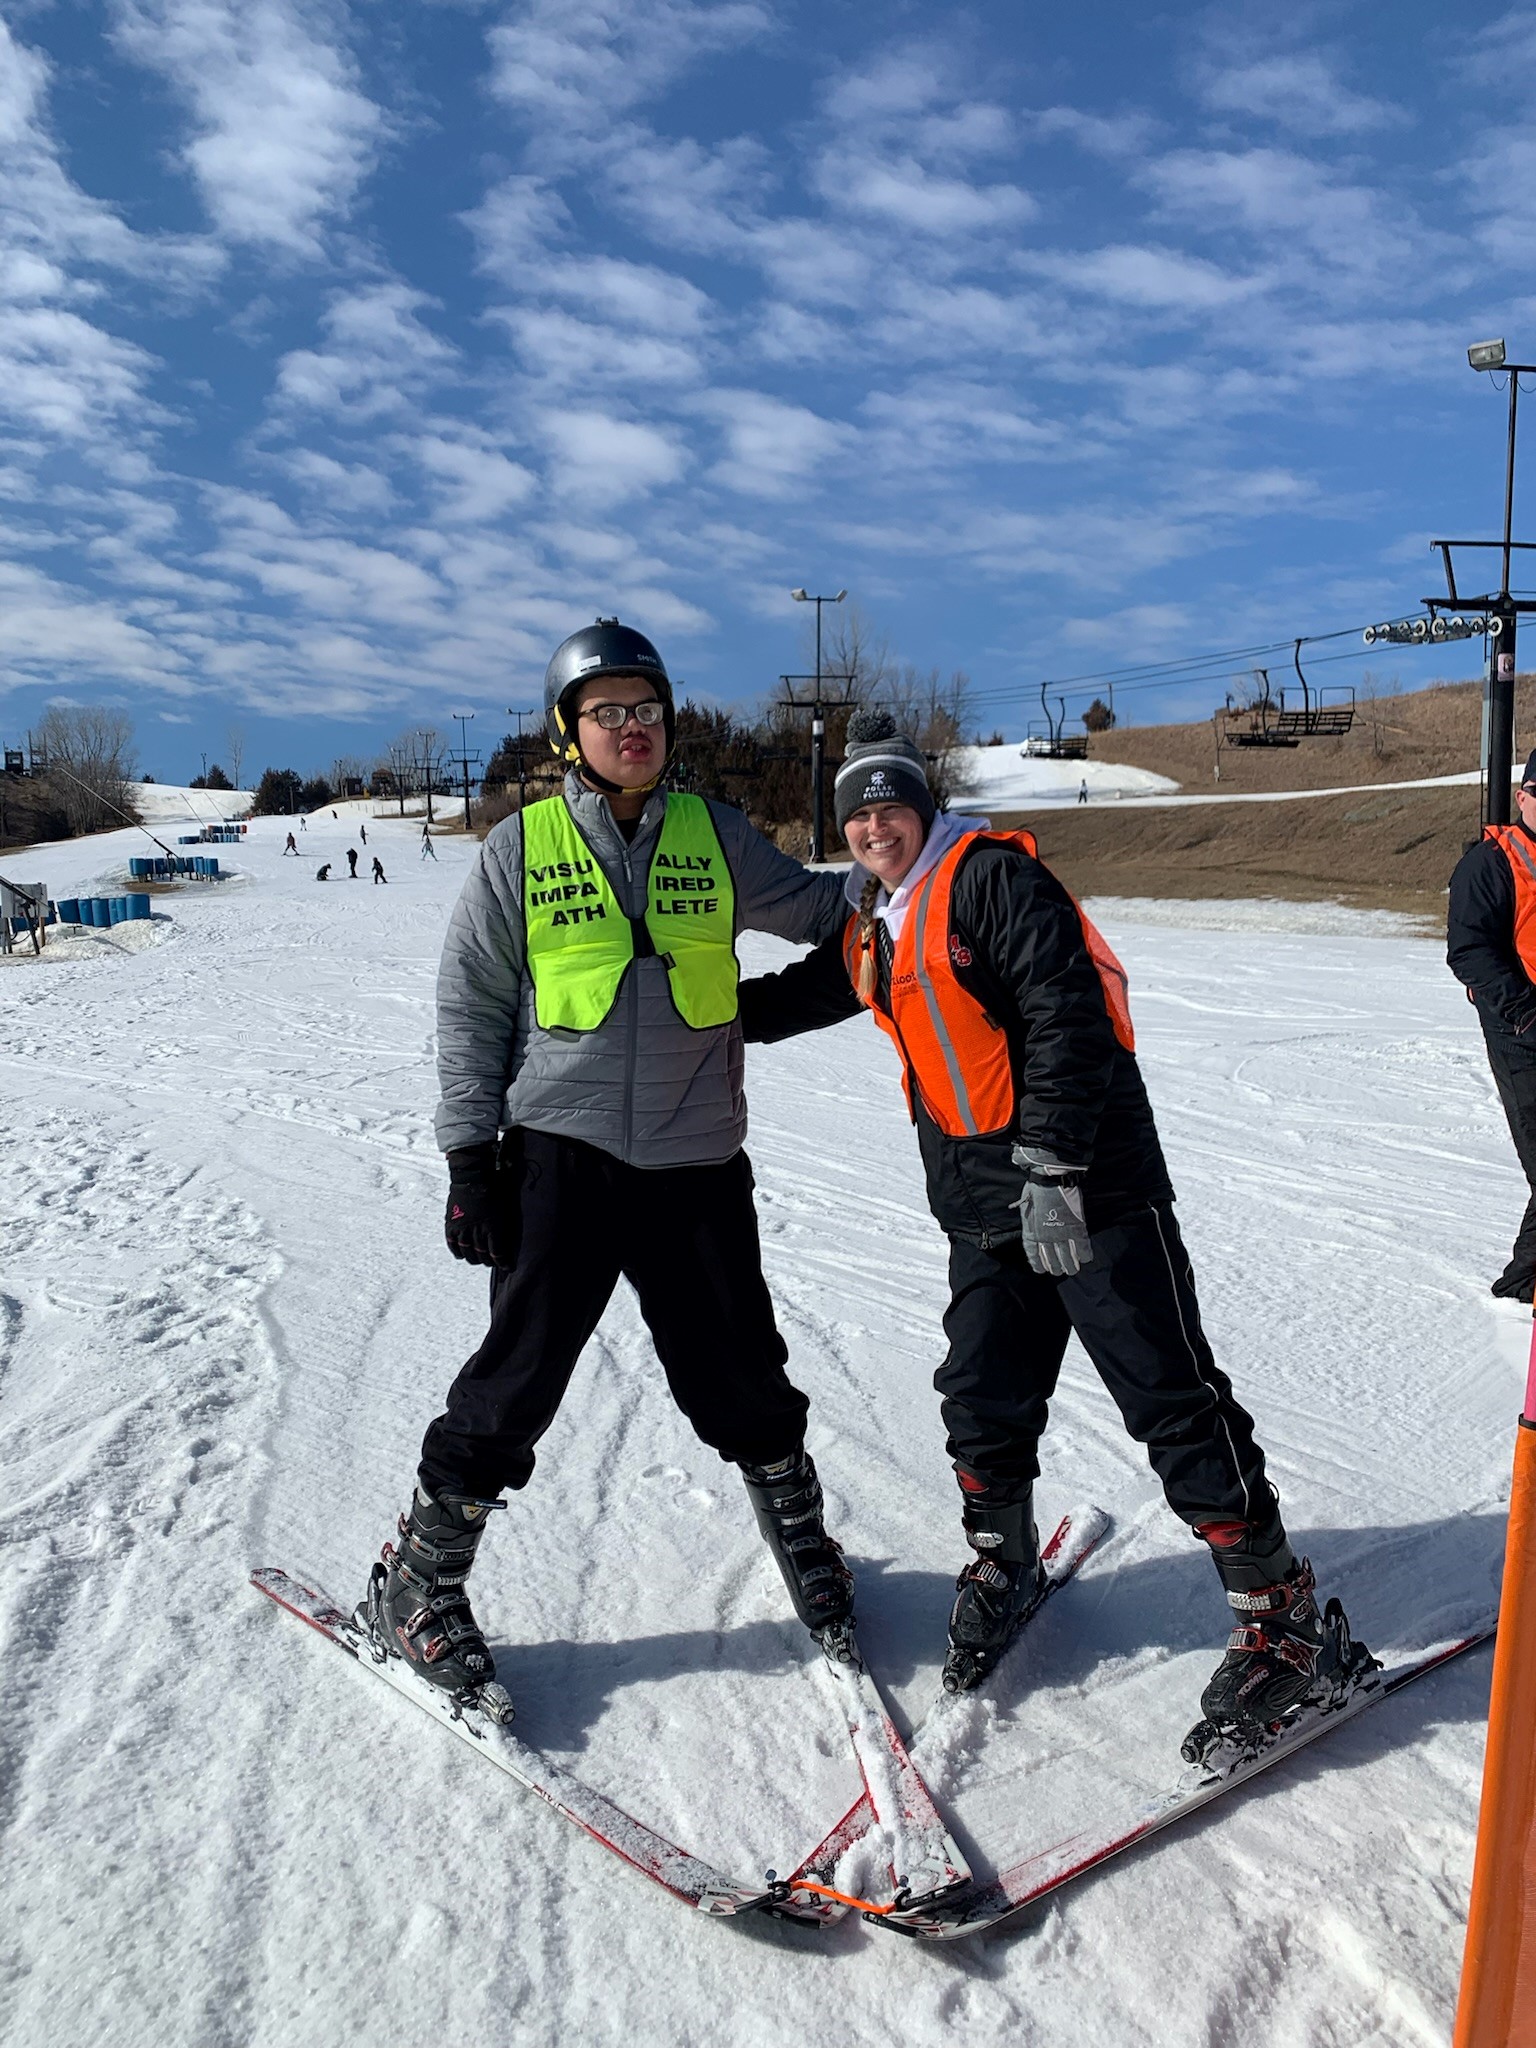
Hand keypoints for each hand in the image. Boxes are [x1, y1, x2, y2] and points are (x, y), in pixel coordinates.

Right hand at [444, 1144, 516, 1265]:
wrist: (475, 1174)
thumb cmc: (497, 1189)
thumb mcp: (508, 1209)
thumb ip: (507, 1227)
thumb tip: (510, 1241)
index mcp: (494, 1227)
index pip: (497, 1253)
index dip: (502, 1263)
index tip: (507, 1267)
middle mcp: (477, 1230)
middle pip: (482, 1255)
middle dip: (488, 1261)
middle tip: (491, 1262)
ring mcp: (463, 1227)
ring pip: (467, 1252)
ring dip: (473, 1258)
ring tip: (477, 1260)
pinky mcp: (451, 1223)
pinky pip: (452, 1243)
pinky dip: (456, 1251)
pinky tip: (461, 1254)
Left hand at [1011, 1146, 1092, 1276]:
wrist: (1049, 1180)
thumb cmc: (1035, 1188)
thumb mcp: (1026, 1207)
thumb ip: (1031, 1219)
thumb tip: (1032, 1221)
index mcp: (1031, 1232)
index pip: (1033, 1254)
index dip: (1038, 1263)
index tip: (1040, 1270)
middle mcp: (1045, 1238)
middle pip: (1052, 1260)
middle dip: (1057, 1268)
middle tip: (1060, 1271)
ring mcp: (1061, 1235)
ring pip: (1067, 1258)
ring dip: (1071, 1266)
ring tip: (1073, 1270)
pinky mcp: (1076, 1229)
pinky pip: (1082, 1247)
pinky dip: (1085, 1254)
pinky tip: (1086, 1258)